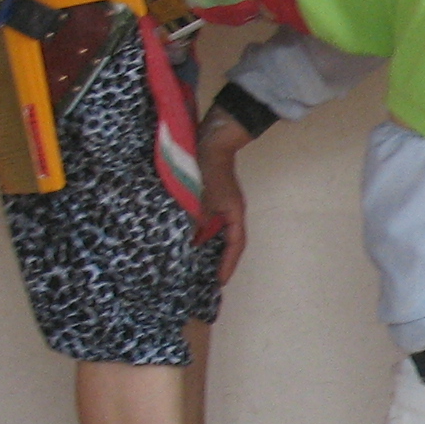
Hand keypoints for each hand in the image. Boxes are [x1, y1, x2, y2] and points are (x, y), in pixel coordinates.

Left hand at [197, 147, 249, 282]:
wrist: (210, 142)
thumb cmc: (208, 170)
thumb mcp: (201, 199)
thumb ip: (197, 222)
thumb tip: (191, 243)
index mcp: (234, 213)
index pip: (236, 245)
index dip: (229, 264)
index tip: (220, 281)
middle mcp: (230, 211)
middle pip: (228, 240)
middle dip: (219, 259)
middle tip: (209, 278)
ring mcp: (221, 204)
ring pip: (216, 231)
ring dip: (208, 246)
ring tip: (196, 263)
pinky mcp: (211, 197)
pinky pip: (208, 221)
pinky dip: (200, 232)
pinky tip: (188, 237)